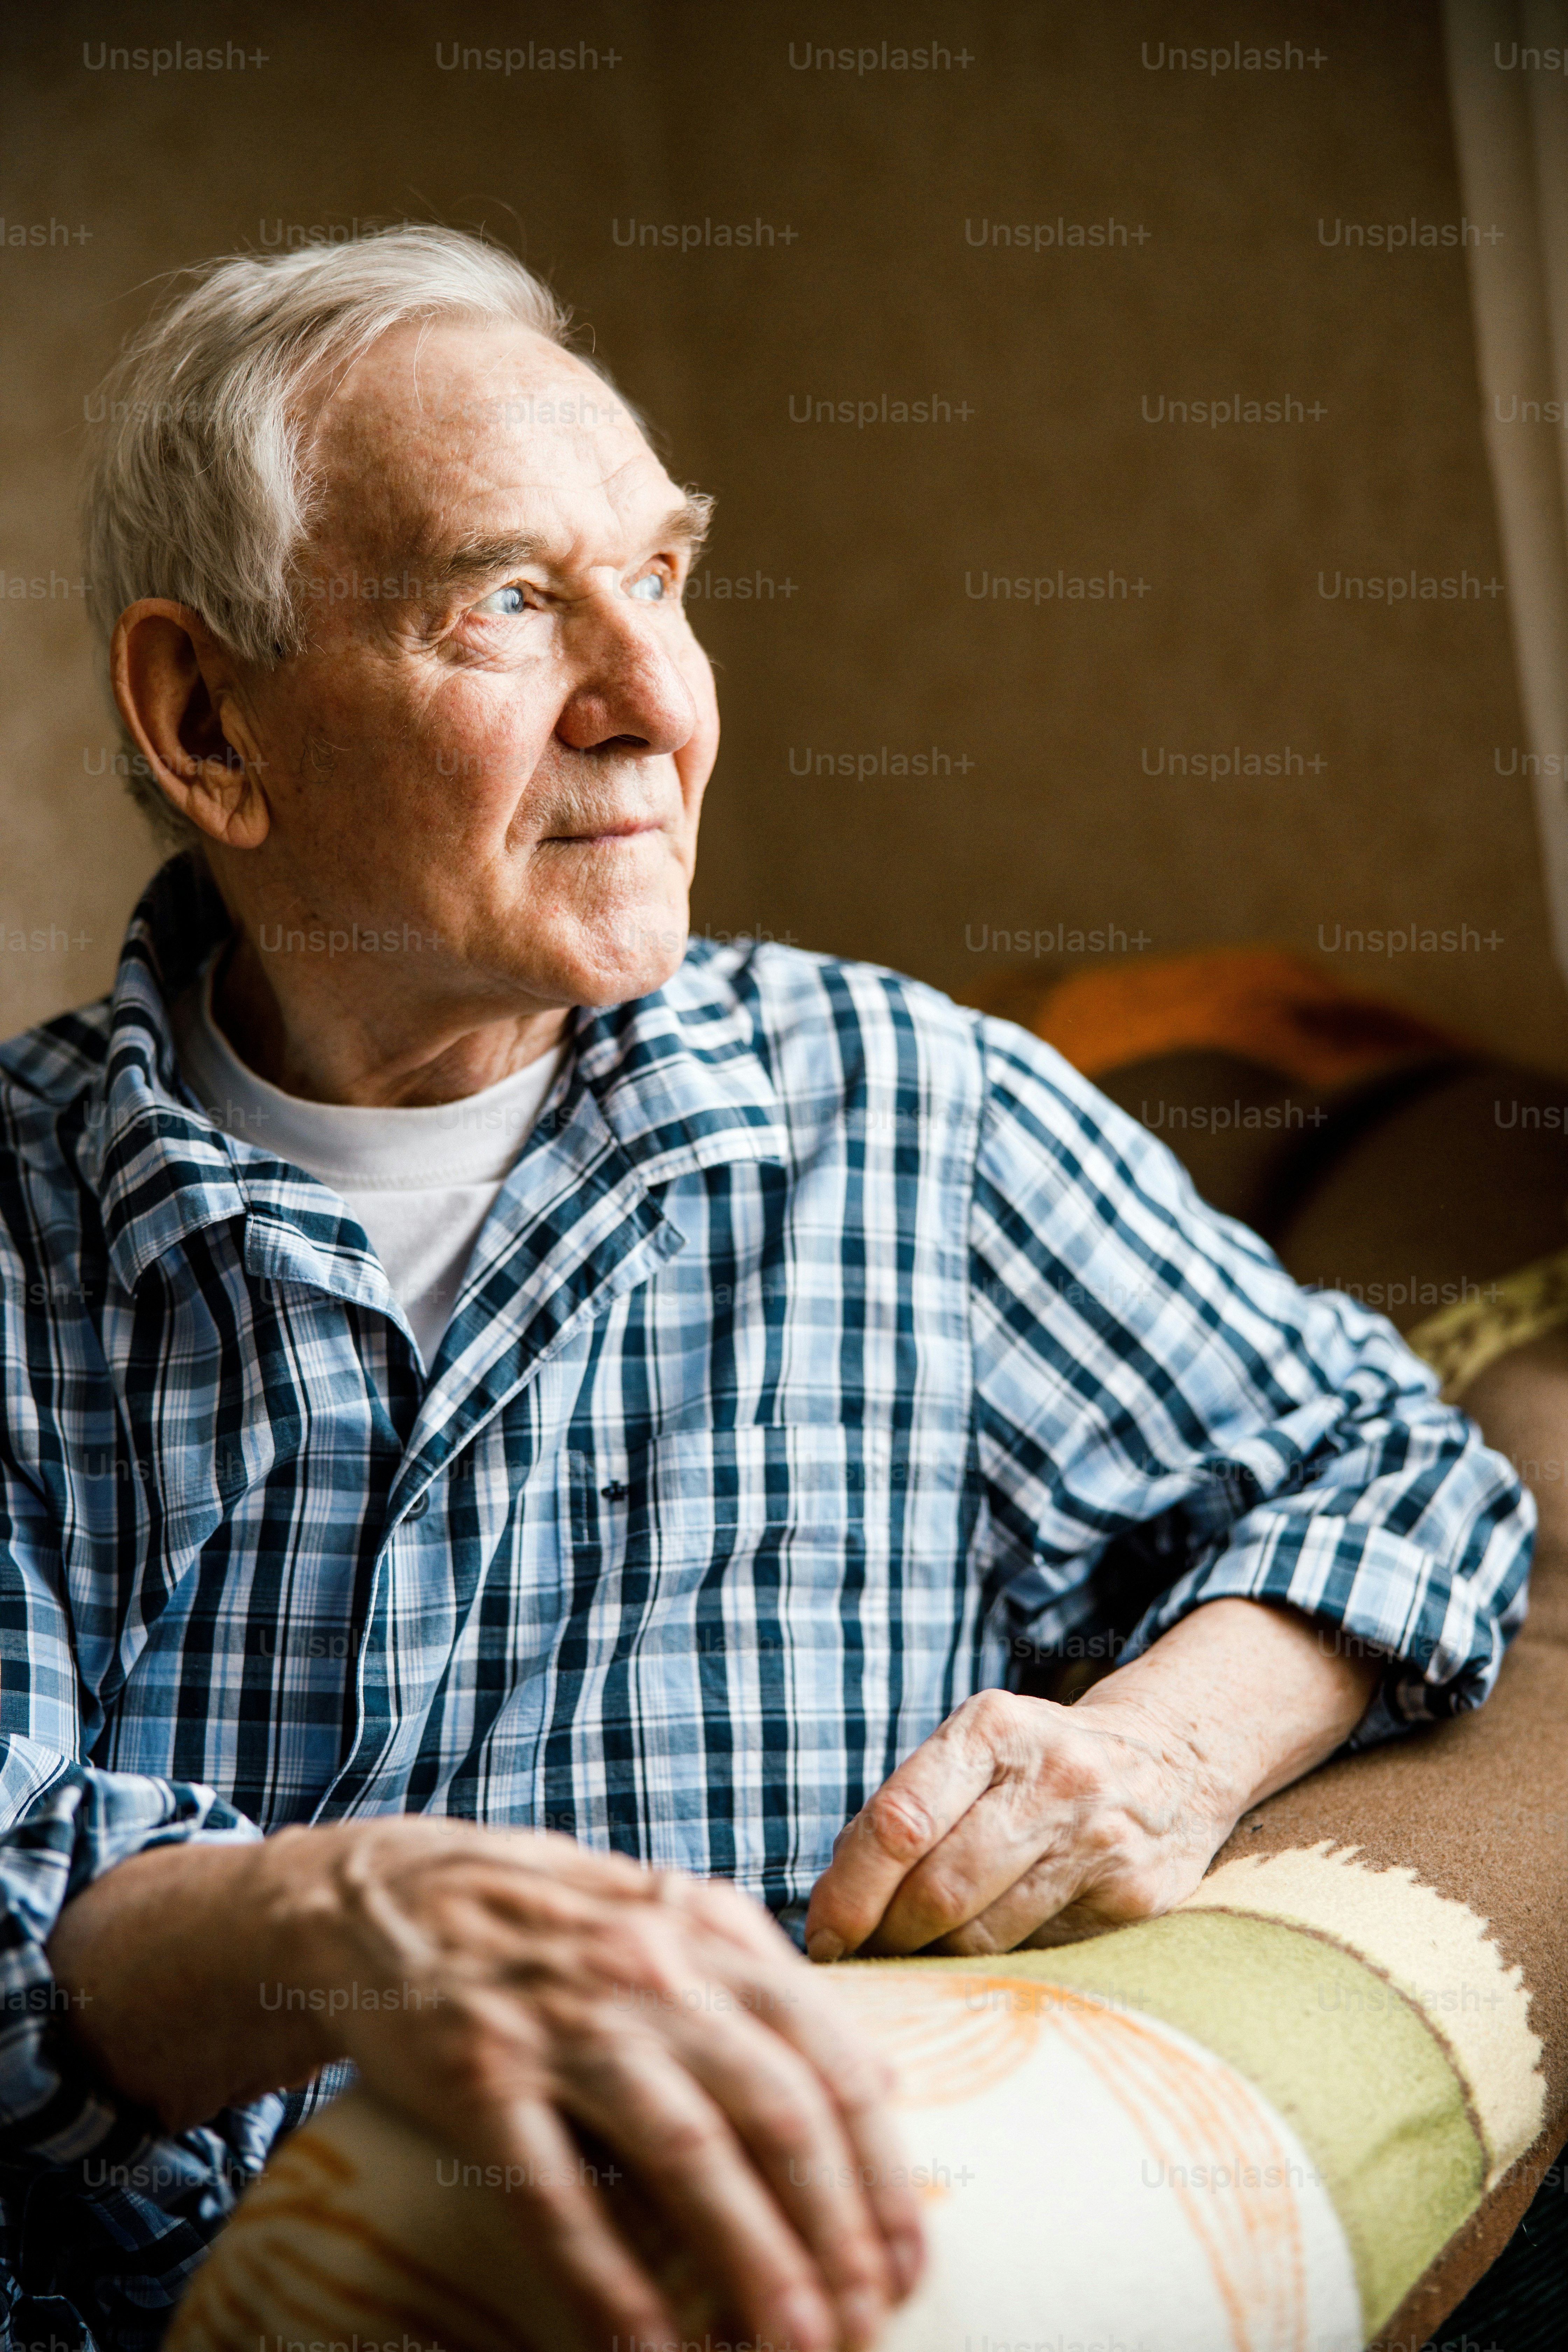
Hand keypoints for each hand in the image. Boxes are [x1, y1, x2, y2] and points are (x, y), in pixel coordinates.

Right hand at [49, 1820, 923, 2351]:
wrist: (385, 1892)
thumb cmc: (549, 1916)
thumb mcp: (675, 1916)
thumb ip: (770, 1988)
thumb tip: (885, 2080)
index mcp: (713, 1935)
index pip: (833, 2059)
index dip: (881, 2169)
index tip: (909, 2258)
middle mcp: (653, 1972)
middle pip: (777, 2111)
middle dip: (836, 2230)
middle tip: (869, 2321)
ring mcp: (565, 2023)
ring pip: (686, 2152)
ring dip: (751, 2259)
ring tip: (793, 2346)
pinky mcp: (479, 2074)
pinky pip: (556, 2192)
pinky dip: (606, 2277)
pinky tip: (648, 2346)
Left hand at [804, 1598, 1380, 1958]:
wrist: (1172, 1761)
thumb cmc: (1038, 1768)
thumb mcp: (974, 1752)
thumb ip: (908, 1811)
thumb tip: (833, 1905)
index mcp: (991, 1729)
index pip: (899, 1821)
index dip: (850, 1891)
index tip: (823, 1934)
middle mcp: (1050, 1775)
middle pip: (939, 1887)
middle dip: (886, 1936)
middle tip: (863, 1957)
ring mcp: (1098, 1836)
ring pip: (985, 1933)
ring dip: (934, 1959)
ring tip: (914, 1959)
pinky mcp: (1135, 1895)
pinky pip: (1039, 1953)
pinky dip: (996, 1967)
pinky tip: (982, 1961)